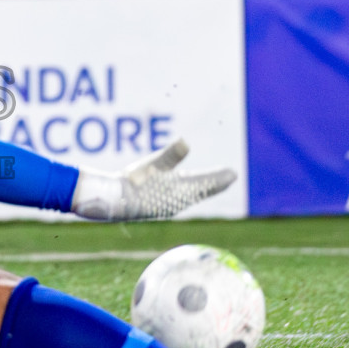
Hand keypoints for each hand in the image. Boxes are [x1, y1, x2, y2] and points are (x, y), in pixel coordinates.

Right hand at [69, 139, 237, 221]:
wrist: (114, 203)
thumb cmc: (134, 183)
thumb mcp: (152, 164)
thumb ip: (171, 154)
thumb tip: (185, 142)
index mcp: (182, 189)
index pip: (207, 182)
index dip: (220, 177)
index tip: (233, 174)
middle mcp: (179, 199)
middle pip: (202, 189)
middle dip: (214, 183)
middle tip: (228, 177)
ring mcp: (168, 204)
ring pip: (190, 195)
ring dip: (201, 187)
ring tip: (209, 184)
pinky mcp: (157, 205)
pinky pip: (178, 197)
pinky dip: (186, 192)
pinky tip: (180, 191)